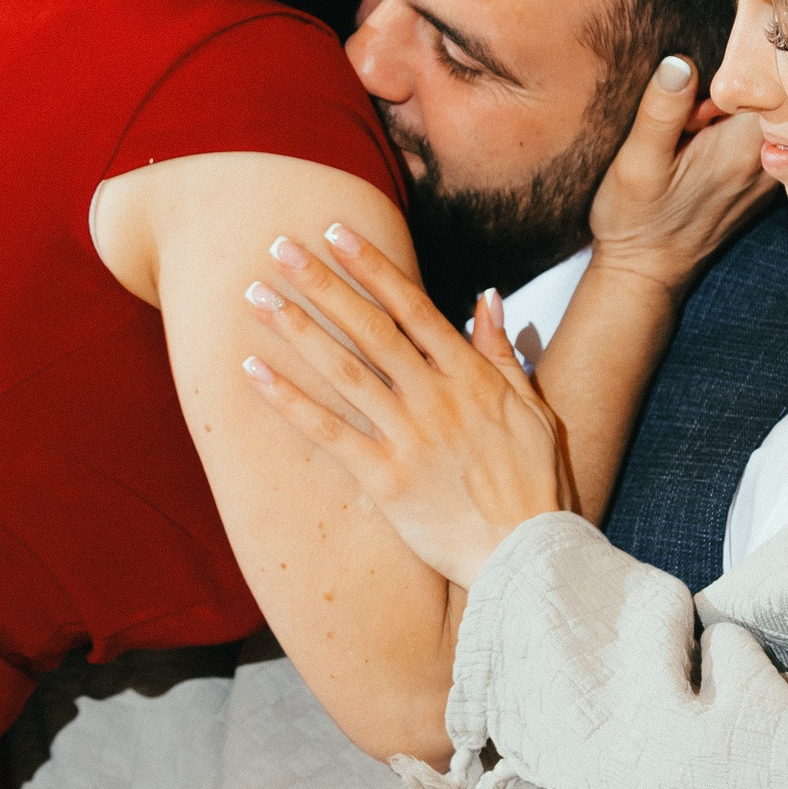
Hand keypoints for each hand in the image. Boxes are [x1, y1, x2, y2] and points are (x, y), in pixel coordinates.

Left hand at [240, 223, 571, 585]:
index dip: (372, 267)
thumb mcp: (534, 409)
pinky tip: (252, 371)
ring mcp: (409, 438)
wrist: (528, 556)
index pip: (413, 307)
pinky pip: (328, 433)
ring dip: (297, 329)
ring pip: (343, 371)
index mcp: (471, 377)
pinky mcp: (386, 480)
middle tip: (278, 246)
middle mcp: (436, 399)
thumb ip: (503, 351)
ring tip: (256, 296)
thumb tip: (487, 296)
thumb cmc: (535, 485)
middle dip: (322, 283)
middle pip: (370, 328)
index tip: (336, 232)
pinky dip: (288, 401)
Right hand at [586, 56, 775, 297]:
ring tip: (698, 122)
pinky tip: (706, 138)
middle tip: (695, 108)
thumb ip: (663, 110)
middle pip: (775, 92)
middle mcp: (768, 159)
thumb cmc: (636, 219)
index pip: (771, 78)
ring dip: (739, 105)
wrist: (646, 272)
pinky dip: (739, 125)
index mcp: (744, 148)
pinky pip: (762, 134)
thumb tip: (680, 61)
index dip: (737, 64)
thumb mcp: (637, 161)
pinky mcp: (760, 179)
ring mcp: (769, 172)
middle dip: (739, 81)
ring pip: (770, 113)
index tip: (701, 86)